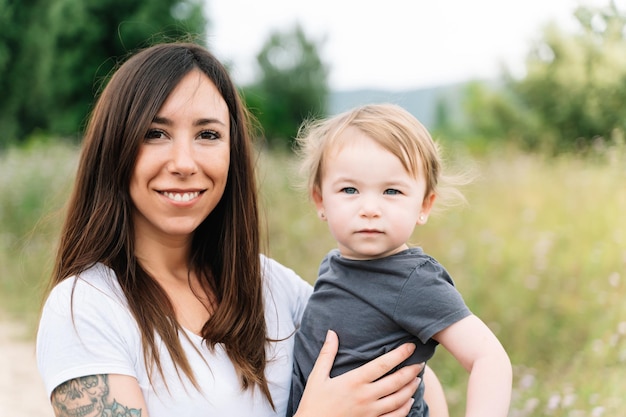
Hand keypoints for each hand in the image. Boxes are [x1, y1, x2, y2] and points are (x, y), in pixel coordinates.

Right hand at [295, 330, 421, 416]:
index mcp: (354, 381)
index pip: (383, 364)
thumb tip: (332, 332)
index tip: (410, 346)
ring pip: (399, 400)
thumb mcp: (317, 377)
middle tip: (421, 362)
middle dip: (411, 370)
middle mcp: (365, 396)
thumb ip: (327, 354)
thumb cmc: (313, 403)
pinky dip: (405, 409)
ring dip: (411, 388)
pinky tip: (409, 401)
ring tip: (417, 378)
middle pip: (396, 381)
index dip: (399, 354)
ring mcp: (370, 413)